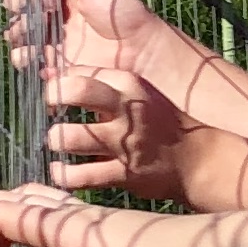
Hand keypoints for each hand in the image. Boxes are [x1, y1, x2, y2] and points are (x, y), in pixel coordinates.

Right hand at [6, 0, 156, 86]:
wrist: (140, 49)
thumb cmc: (121, 12)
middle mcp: (57, 19)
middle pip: (23, 10)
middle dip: (17, 2)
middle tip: (24, 2)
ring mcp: (55, 43)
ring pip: (21, 36)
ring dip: (17, 30)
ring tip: (29, 29)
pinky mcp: (57, 67)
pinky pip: (30, 63)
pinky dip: (25, 57)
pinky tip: (33, 52)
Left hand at [43, 63, 192, 200]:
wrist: (196, 161)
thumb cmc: (159, 125)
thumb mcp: (138, 94)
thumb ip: (102, 87)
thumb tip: (56, 80)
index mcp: (129, 84)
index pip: (80, 71)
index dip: (60, 82)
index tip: (55, 95)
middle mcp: (126, 109)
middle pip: (76, 90)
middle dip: (53, 98)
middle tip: (51, 111)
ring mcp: (125, 143)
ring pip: (69, 137)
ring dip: (56, 141)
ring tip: (57, 144)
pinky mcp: (124, 173)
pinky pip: (80, 176)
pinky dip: (64, 175)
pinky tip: (61, 172)